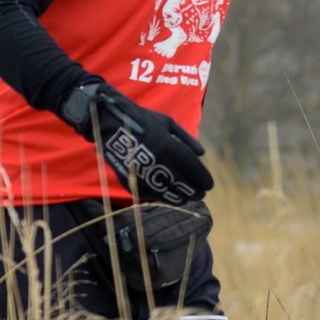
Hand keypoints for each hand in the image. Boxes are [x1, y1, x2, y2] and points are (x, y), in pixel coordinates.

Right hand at [58, 80, 211, 204]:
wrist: (111, 123)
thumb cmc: (143, 120)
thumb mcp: (168, 123)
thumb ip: (186, 139)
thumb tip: (202, 154)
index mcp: (169, 145)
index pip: (192, 168)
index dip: (202, 179)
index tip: (208, 186)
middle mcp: (158, 160)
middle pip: (181, 182)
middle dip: (193, 191)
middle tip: (199, 195)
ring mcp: (143, 171)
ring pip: (166, 191)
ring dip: (178, 197)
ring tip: (185, 198)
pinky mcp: (130, 178)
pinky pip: (148, 192)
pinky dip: (159, 196)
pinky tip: (166, 196)